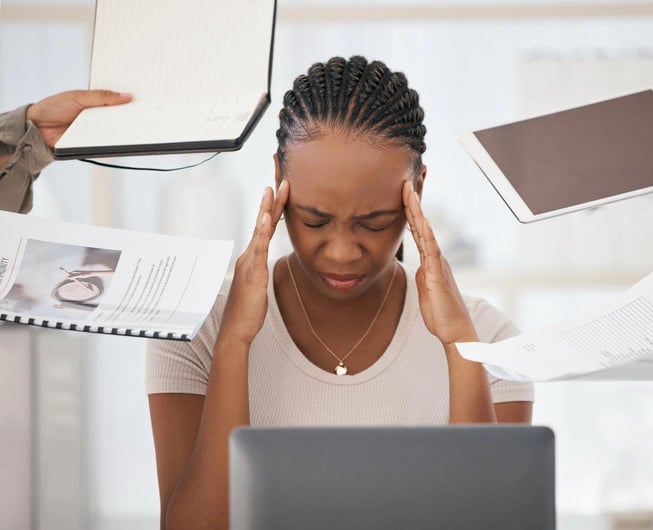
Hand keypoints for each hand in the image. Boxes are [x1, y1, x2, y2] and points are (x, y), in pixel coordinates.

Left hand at [26, 90, 131, 147]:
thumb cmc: (52, 108)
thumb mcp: (78, 97)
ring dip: (125, 130)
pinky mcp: (94, 146)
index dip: (129, 101)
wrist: (36, 128)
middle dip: (131, 116)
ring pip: (116, 132)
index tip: (141, 99)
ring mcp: (96, 133)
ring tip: (135, 125)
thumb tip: (126, 95)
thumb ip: (102, 97)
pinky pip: (108, 145)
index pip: (117, 102)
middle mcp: (98, 118)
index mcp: (96, 103)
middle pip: (120, 118)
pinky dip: (115, 142)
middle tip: (143, 112)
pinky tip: (123, 138)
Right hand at [217, 180, 288, 346]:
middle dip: (271, 201)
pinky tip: (266, 217)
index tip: (280, 191)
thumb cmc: (246, 313)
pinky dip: (262, 231)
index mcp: (251, 259)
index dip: (272, 210)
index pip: (264, 229)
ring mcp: (248, 263)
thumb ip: (259, 274)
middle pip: (261, 222)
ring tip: (275, 189)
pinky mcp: (252, 272)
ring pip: (260, 230)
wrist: (235, 331)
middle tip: (279, 179)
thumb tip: (263, 267)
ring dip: (267, 208)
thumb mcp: (257, 288)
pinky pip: (258, 247)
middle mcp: (248, 256)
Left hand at [403, 180, 477, 345]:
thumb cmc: (440, 312)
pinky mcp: (439, 275)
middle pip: (422, 222)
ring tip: (408, 190)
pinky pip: (431, 251)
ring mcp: (438, 264)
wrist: (455, 331)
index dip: (411, 209)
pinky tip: (421, 221)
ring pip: (425, 231)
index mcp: (430, 259)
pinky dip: (426, 235)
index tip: (404, 189)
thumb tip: (420, 264)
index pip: (418, 228)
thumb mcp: (426, 287)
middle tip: (408, 177)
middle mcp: (435, 256)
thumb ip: (424, 273)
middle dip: (414, 200)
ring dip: (416, 210)